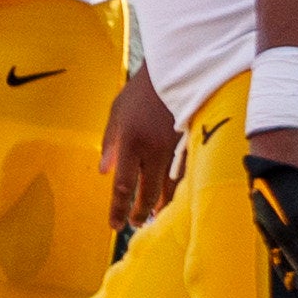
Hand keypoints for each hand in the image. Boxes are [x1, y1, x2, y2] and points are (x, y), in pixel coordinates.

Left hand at [101, 71, 180, 235]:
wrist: (176, 71)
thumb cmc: (140, 92)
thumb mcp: (116, 113)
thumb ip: (109, 144)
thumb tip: (104, 172)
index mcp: (131, 141)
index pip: (123, 185)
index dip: (119, 209)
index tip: (115, 226)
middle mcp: (154, 149)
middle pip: (148, 192)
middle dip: (141, 212)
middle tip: (136, 224)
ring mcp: (176, 148)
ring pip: (171, 187)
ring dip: (162, 205)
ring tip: (155, 215)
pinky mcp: (193, 146)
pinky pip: (185, 175)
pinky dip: (180, 190)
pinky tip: (176, 198)